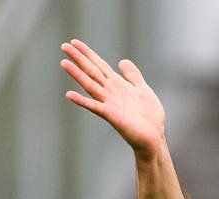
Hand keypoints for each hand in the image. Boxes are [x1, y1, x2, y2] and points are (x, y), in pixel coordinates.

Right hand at [62, 39, 165, 154]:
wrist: (155, 137)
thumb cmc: (150, 117)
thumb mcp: (143, 90)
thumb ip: (133, 76)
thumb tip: (122, 61)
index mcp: (117, 85)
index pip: (99, 65)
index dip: (88, 54)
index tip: (74, 42)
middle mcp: (110, 92)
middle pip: (92, 72)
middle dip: (79, 59)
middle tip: (64, 46)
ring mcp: (109, 104)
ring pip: (90, 85)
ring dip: (77, 75)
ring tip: (64, 63)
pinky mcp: (112, 116)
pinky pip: (95, 107)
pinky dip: (82, 101)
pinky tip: (70, 95)